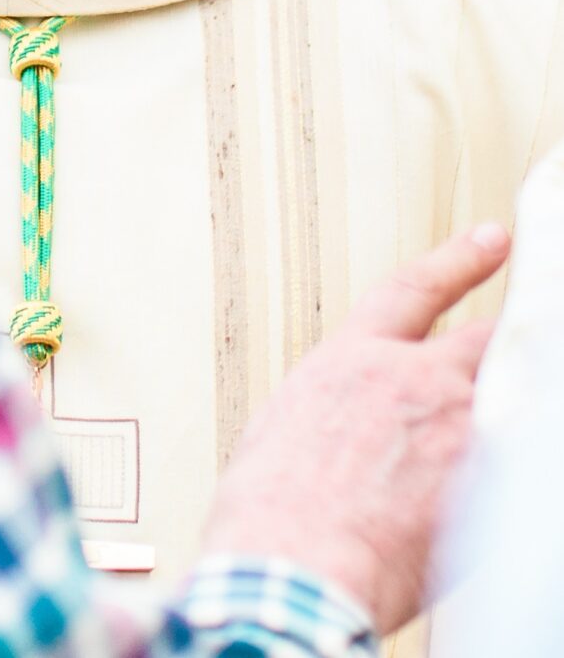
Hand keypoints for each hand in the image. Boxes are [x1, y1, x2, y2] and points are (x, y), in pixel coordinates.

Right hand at [201, 223, 507, 633]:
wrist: (296, 561)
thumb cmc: (273, 509)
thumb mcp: (286, 429)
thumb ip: (340, 410)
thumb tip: (361, 427)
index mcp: (351, 361)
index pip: (414, 291)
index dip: (458, 261)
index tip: (494, 240)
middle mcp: (412, 383)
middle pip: (484, 341)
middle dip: (501, 343)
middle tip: (529, 331)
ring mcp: (460, 433)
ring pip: (506, 404)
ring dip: (497, 419)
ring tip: (480, 440)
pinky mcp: (492, 490)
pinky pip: (515, 473)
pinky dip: (503, 485)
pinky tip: (477, 513)